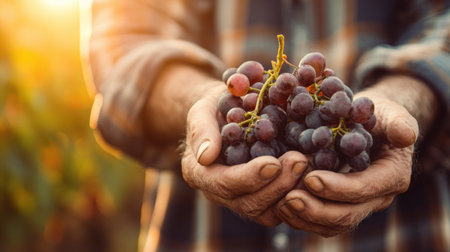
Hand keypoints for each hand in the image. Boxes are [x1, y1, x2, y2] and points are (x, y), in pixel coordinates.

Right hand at [181, 84, 308, 225]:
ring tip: (309, 165)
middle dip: (276, 185)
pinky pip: (281, 210)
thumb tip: (205, 157)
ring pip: (267, 212)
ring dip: (291, 192)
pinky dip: (299, 196)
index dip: (248, 177)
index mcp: (200, 174)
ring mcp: (241, 199)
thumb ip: (202, 131)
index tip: (272, 163)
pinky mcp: (262, 200)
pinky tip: (313, 175)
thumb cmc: (214, 109)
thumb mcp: (202, 111)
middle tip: (300, 160)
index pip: (222, 184)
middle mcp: (219, 193)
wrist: (226, 115)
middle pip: (248, 203)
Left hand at [275, 85, 418, 236]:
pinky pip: (321, 223)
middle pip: (348, 215)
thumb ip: (398, 122)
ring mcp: (357, 205)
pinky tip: (280, 205)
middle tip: (289, 198)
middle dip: (317, 209)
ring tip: (281, 203)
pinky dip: (300, 218)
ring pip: (332, 224)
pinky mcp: (338, 206)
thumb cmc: (376, 114)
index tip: (311, 178)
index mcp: (392, 175)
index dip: (339, 187)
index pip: (365, 188)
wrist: (364, 123)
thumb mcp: (389, 111)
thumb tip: (405, 135)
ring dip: (305, 218)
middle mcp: (376, 197)